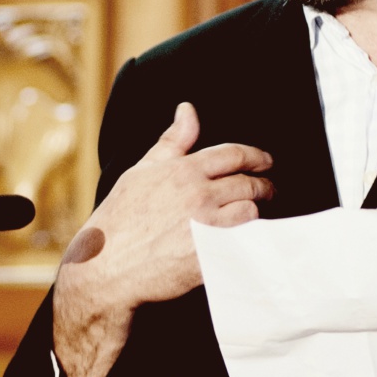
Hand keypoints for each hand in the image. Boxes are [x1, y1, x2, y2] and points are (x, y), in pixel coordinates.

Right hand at [53, 102, 272, 376]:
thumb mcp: (142, 171)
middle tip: (269, 189)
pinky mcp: (210, 256)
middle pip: (248, 183)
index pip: (234, 154)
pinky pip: (243, 243)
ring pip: (250, 212)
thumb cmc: (120, 218)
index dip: (256, 156)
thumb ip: (172, 141)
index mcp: (184, 171)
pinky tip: (248, 239)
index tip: (265, 162)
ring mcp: (206, 227)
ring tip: (258, 212)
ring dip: (258, 211)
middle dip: (264, 185)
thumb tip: (188, 110)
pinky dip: (250, 238)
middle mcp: (198, 195)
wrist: (107, 266)